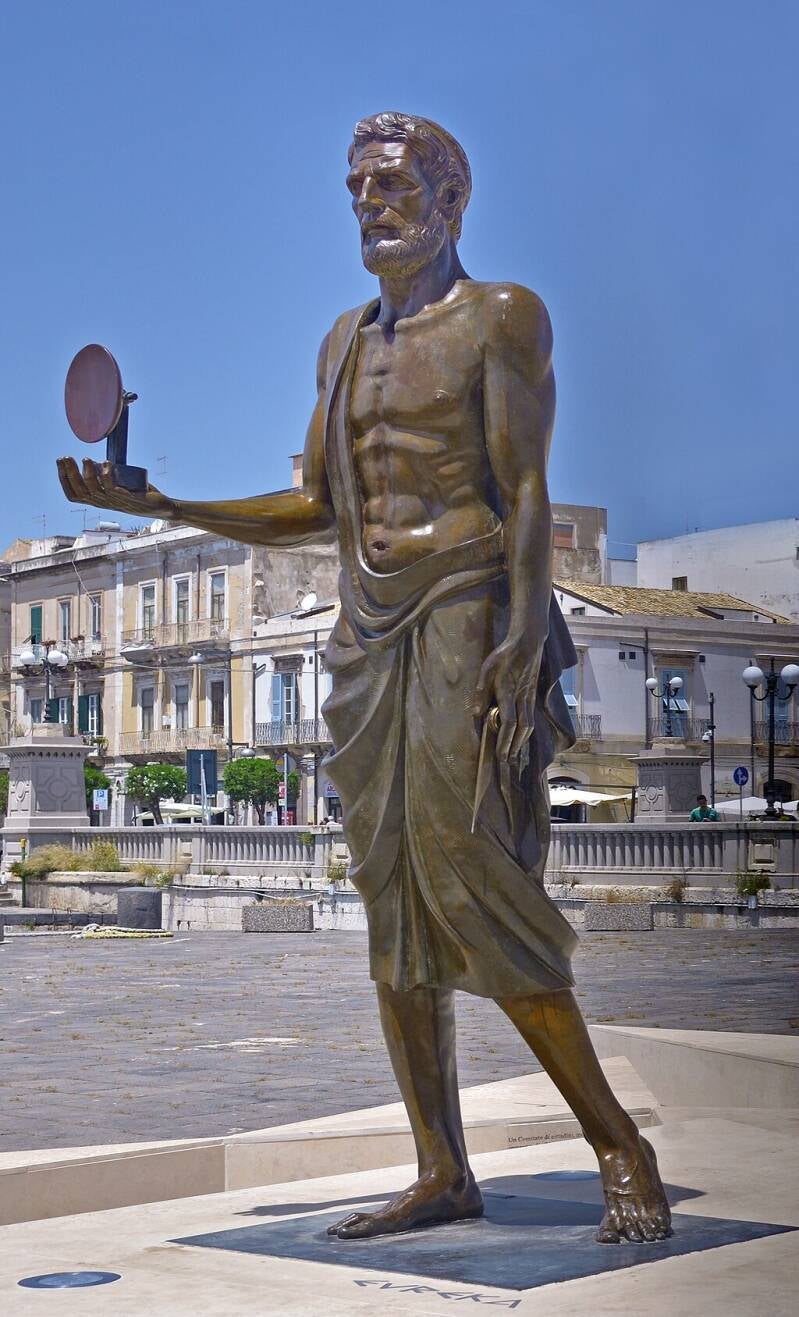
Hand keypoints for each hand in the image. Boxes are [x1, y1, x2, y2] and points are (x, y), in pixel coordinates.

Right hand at [57, 457, 176, 519]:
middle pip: (80, 491)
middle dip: (70, 473)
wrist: (160, 506)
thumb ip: (108, 475)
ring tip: (85, 458)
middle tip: (66, 457)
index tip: (60, 462)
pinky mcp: (129, 500)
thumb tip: (98, 460)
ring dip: (87, 474)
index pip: (74, 495)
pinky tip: (106, 463)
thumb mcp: (118, 483)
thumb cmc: (138, 493)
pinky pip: (113, 489)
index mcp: (99, 501)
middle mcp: (104, 504)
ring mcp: (116, 503)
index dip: (63, 479)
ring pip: (94, 491)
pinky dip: (107, 476)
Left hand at [473, 635, 541, 763]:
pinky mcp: (533, 695)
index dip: (504, 739)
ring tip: (515, 753)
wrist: (528, 642)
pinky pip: (531, 717)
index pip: (509, 721)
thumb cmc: (505, 655)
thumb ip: (481, 691)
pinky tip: (522, 736)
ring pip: (529, 724)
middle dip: (514, 746)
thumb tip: (476, 713)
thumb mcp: (487, 669)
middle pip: (522, 728)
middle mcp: (522, 698)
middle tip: (507, 760)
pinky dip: (527, 731)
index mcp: (508, 692)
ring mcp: (530, 697)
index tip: (499, 753)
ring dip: (522, 741)